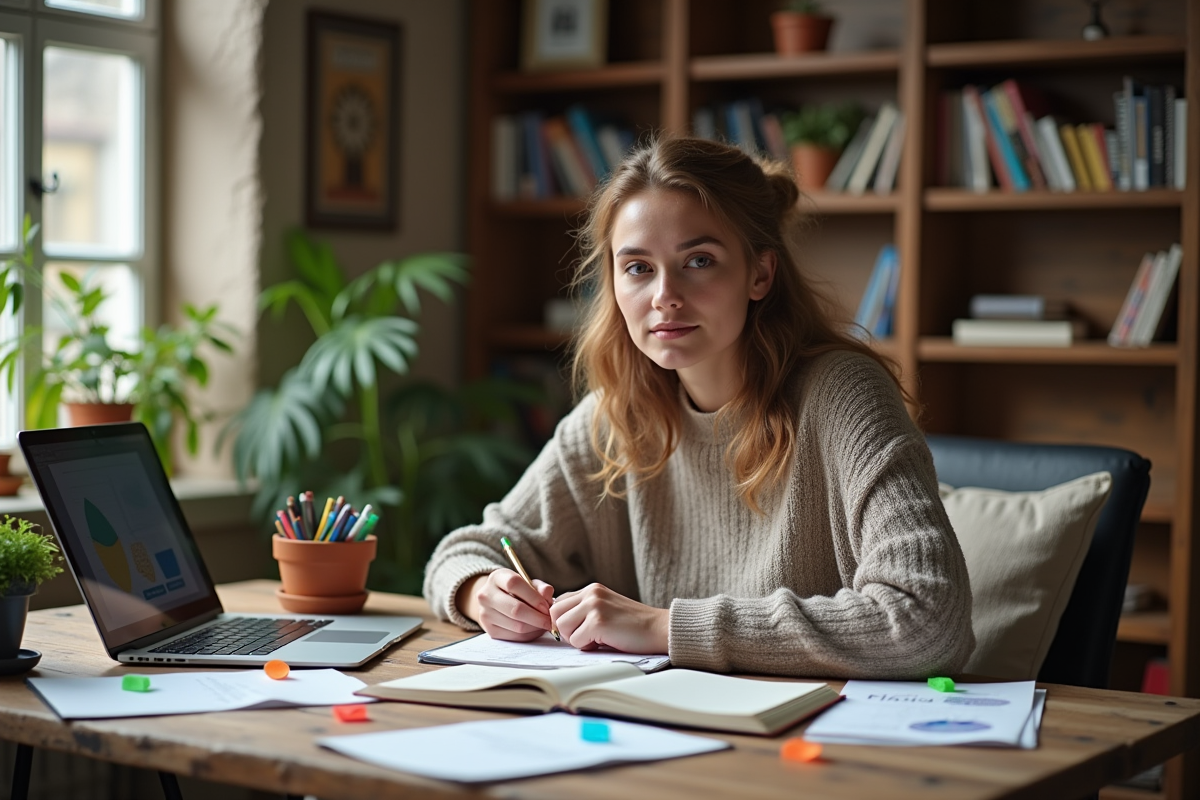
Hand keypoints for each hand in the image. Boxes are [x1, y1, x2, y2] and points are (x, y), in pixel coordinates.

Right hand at [457, 570, 555, 641]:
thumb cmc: (516, 591)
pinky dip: (530, 635)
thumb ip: (540, 587)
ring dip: (536, 628)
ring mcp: (485, 614)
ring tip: (544, 624)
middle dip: (538, 617)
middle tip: (550, 621)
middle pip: (515, 609)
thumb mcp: (528, 583)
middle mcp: (486, 595)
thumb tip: (548, 595)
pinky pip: (515, 637)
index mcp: (496, 578)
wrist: (495, 601)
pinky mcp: (490, 631)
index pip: (514, 584)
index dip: (534, 597)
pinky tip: (536, 629)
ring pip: (517, 626)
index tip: (547, 607)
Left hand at [549, 583, 668, 653]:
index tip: (578, 630)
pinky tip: (605, 641)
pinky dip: (587, 647)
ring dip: (576, 639)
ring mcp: (594, 606)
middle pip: (555, 613)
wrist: (659, 629)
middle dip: (565, 630)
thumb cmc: (634, 625)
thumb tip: (558, 625)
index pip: (559, 603)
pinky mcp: (597, 621)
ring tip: (596, 639)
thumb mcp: (606, 608)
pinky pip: (576, 640)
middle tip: (585, 637)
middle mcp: (591, 593)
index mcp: (592, 589)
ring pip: (561, 627)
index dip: (564, 621)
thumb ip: (585, 610)